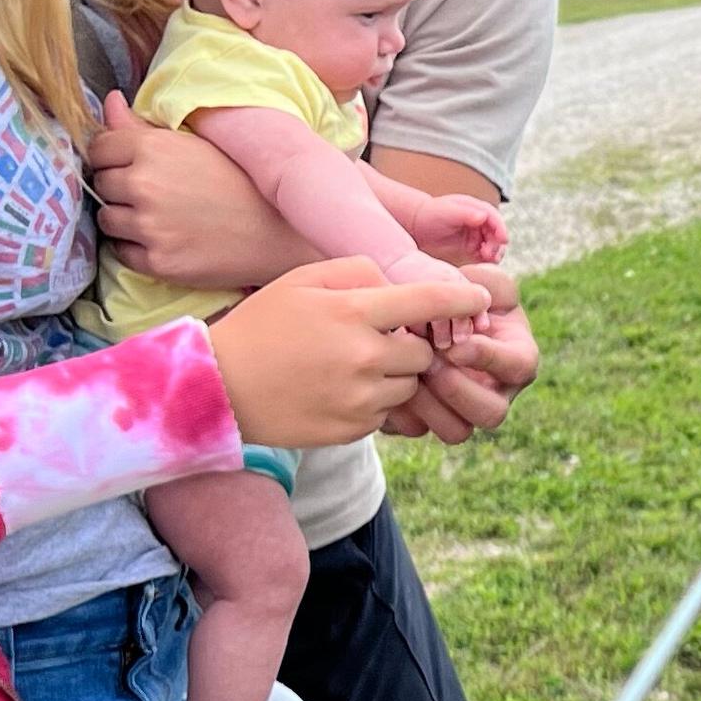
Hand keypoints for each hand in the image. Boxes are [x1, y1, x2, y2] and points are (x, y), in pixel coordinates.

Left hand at [88, 92, 304, 289]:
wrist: (278, 232)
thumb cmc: (239, 181)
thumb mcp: (194, 143)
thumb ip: (142, 125)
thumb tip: (109, 101)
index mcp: (151, 147)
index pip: (99, 149)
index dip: (112, 158)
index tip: (131, 167)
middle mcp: (143, 185)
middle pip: (100, 185)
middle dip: (118, 189)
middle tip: (151, 195)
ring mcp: (149, 226)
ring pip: (107, 221)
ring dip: (123, 220)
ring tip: (157, 218)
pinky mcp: (157, 261)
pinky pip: (122, 252)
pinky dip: (135, 248)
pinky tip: (163, 240)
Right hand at [206, 258, 490, 449]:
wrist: (219, 387)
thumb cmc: (262, 325)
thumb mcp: (303, 280)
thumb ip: (358, 271)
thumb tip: (399, 284)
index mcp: (353, 312)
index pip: (428, 303)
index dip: (461, 299)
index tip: (481, 298)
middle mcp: (363, 357)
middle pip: (424, 353)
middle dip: (412, 345)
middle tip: (378, 338)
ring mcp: (360, 398)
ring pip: (409, 385)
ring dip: (394, 375)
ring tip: (351, 365)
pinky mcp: (353, 429)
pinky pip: (386, 412)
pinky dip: (374, 401)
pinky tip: (338, 389)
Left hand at [381, 267, 534, 443]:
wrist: (422, 311)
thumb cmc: (459, 291)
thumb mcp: (481, 279)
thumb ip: (489, 285)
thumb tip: (481, 310)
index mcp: (517, 359)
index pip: (519, 367)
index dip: (489, 358)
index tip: (456, 345)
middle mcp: (495, 394)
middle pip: (491, 414)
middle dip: (458, 390)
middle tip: (429, 364)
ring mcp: (463, 412)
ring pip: (456, 431)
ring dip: (430, 407)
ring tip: (406, 374)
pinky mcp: (429, 420)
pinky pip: (418, 431)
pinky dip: (401, 413)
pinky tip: (384, 386)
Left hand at [406, 195, 508, 266]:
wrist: (416, 224)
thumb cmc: (430, 214)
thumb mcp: (447, 212)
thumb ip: (466, 214)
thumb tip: (483, 216)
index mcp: (475, 208)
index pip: (494, 217)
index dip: (501, 228)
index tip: (503, 240)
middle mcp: (478, 220)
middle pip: (496, 232)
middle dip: (497, 243)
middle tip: (490, 254)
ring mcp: (476, 234)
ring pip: (493, 244)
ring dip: (494, 252)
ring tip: (489, 259)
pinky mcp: (471, 247)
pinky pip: (484, 254)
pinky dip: (487, 259)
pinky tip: (483, 263)